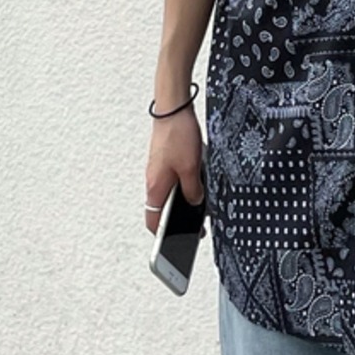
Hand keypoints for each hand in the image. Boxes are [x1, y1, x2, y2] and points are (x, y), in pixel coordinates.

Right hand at [144, 104, 204, 233]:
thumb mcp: (191, 168)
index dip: (162, 236)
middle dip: (177, 220)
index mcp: (156, 188)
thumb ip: (193, 190)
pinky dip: (184, 186)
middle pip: (163, 208)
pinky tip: (200, 184)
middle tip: (196, 227)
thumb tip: (196, 203)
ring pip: (170, 193)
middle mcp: (154, 181)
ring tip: (202, 207)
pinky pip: (174, 179)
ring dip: (183, 201)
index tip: (175, 245)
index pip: (153, 221)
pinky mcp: (166, 160)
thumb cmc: (177, 135)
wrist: (173, 108)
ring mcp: (159, 170)